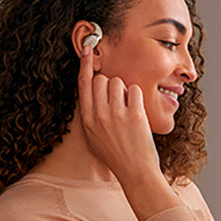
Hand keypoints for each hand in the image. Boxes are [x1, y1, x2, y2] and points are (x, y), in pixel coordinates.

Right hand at [76, 46, 159, 182]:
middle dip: (111, 85)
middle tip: (118, 100)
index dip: (84, 63)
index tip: (87, 48)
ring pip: (118, 82)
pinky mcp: (135, 116)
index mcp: (87, 119)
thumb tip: (90, 92)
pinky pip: (135, 90)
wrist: (135, 172)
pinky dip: (138, 97)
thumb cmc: (115, 156)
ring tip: (128, 107)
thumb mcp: (93, 137)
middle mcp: (99, 114)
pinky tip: (137, 110)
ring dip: (125, 90)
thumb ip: (90, 115)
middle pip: (102, 79)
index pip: (83, 83)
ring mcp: (117, 115)